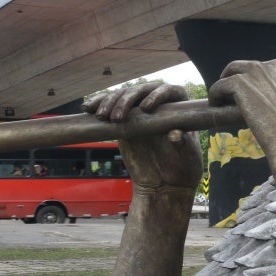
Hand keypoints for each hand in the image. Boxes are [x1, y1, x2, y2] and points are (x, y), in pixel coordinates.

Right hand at [83, 82, 200, 191]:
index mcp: (178, 108)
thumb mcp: (187, 158)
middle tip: (117, 116)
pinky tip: (88, 107)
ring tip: (101, 115)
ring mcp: (139, 111)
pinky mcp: (124, 120)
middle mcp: (159, 104)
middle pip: (142, 90)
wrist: (164, 184)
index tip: (146, 108)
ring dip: (109, 101)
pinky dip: (98, 105)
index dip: (157, 95)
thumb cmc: (182, 169)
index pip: (169, 91)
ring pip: (123, 96)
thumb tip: (176, 134)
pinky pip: (110, 107)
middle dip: (127, 100)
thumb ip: (184, 145)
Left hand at [208, 60, 275, 173]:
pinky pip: (223, 84)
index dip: (271, 87)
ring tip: (223, 99)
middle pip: (258, 69)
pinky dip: (216, 94)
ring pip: (236, 69)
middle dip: (251, 84)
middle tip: (244, 103)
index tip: (265, 102)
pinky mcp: (243, 85)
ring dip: (228, 81)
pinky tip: (215, 106)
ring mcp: (262, 75)